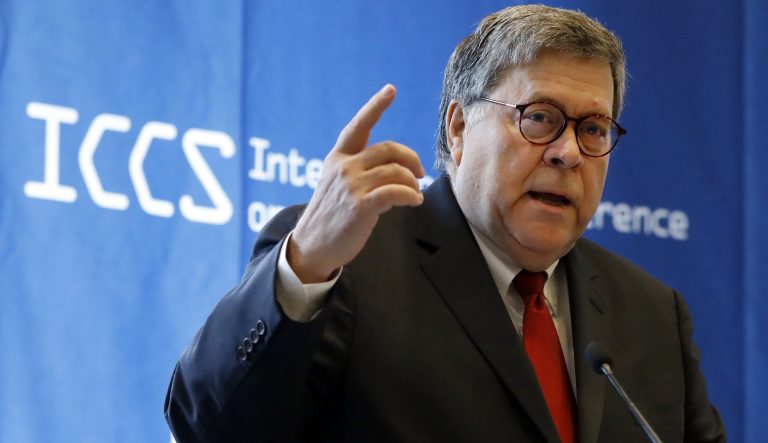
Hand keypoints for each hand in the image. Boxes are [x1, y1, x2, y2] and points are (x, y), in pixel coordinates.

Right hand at [288, 84, 424, 282]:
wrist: (313, 246)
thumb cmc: (331, 217)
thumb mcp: (338, 186)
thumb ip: (361, 172)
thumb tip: (396, 174)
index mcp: (338, 158)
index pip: (358, 126)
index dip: (375, 106)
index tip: (390, 89)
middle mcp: (344, 167)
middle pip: (389, 150)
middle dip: (410, 159)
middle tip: (420, 173)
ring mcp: (351, 185)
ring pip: (396, 172)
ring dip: (412, 183)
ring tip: (415, 194)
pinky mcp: (360, 206)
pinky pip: (396, 192)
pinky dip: (411, 195)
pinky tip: (415, 202)